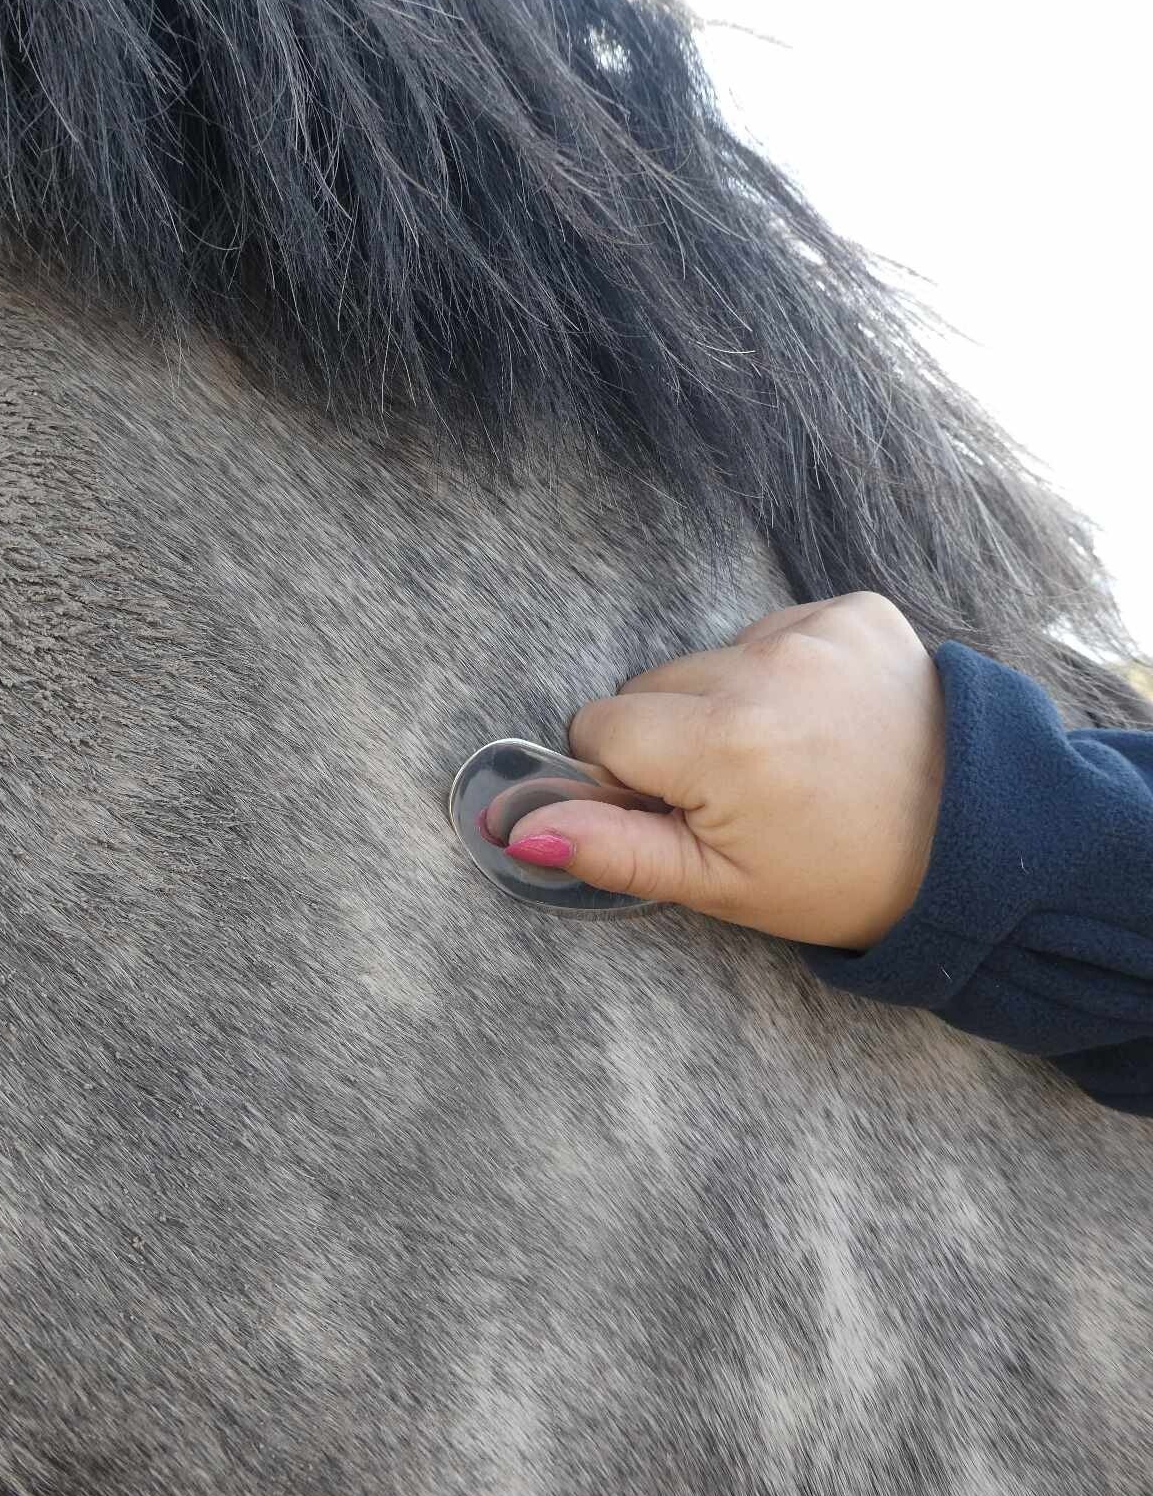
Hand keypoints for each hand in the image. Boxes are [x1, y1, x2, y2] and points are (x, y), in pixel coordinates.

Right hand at [502, 593, 945, 948]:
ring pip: (712, 655)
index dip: (628, 776)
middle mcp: (764, 669)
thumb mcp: (718, 885)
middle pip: (653, 685)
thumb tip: (514, 828)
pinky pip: (777, 627)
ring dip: (732, 698)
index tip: (685, 809)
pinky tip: (826, 719)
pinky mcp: (857, 610)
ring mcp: (815, 631)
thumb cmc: (843, 880)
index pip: (601, 727)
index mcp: (722, 745)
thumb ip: (612, 848)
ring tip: (792, 754)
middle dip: (676, 736)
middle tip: (743, 791)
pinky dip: (787, 668)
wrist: (981, 849)